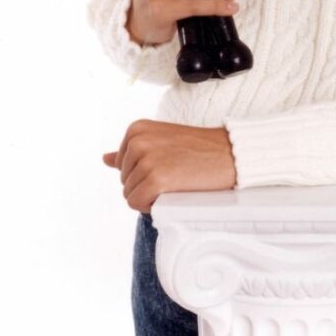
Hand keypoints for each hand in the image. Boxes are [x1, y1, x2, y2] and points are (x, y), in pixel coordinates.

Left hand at [103, 120, 236, 211]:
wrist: (230, 154)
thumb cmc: (198, 149)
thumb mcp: (160, 140)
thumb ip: (130, 150)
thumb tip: (105, 159)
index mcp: (136, 129)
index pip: (122, 166)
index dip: (144, 173)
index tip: (167, 165)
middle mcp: (137, 142)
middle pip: (124, 181)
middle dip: (146, 185)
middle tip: (175, 174)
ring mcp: (146, 160)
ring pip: (130, 194)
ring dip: (151, 196)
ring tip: (176, 182)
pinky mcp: (156, 180)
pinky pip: (138, 203)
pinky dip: (152, 206)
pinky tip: (172, 194)